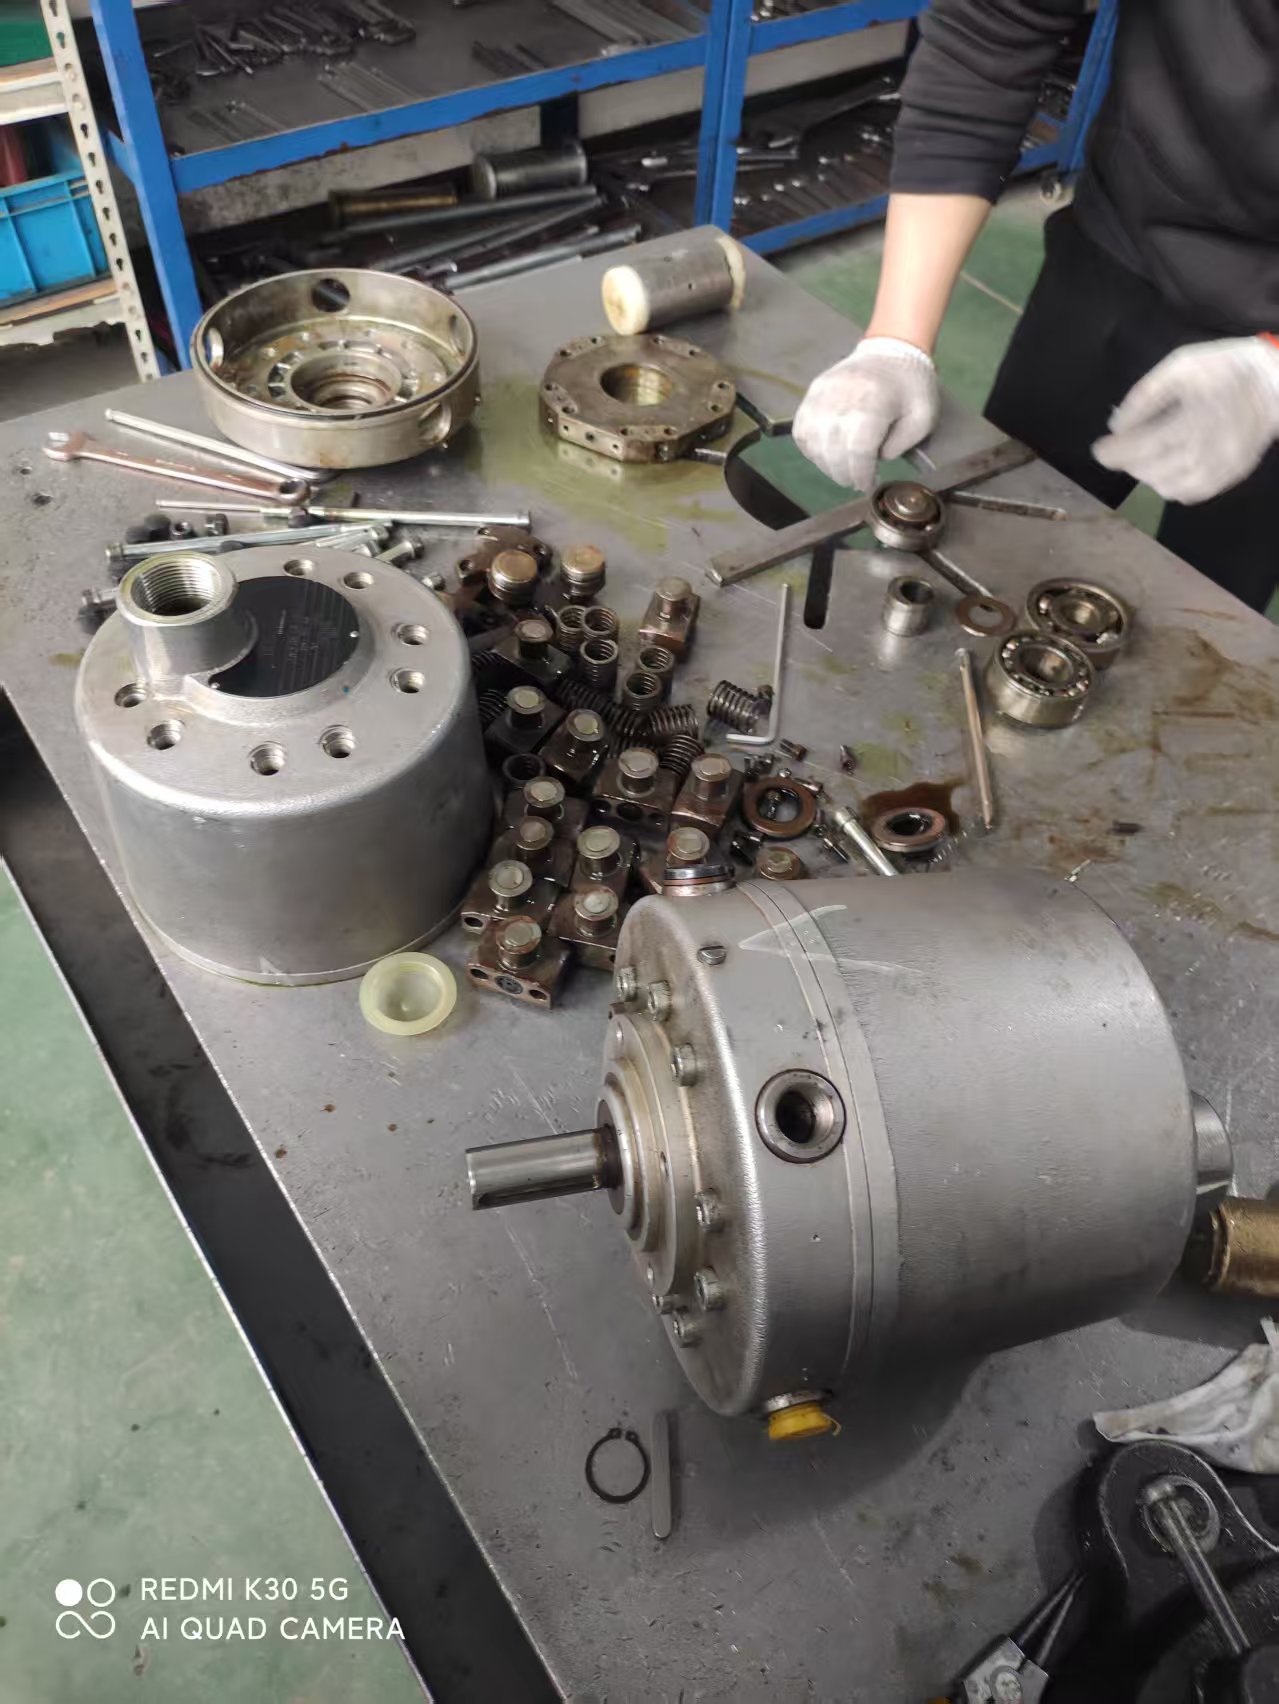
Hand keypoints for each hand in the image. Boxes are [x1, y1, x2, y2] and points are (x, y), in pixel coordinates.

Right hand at [792, 336, 939, 491]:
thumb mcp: (922, 418)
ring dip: (827, 464)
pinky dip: (812, 449)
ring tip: (844, 466)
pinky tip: (828, 452)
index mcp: (873, 402)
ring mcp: (821, 395)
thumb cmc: (910, 386)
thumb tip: (876, 458)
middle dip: (845, 474)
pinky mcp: (810, 395)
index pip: (857, 450)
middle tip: (857, 479)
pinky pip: (801, 432)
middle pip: (833, 452)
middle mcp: (841, 398)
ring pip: (813, 445)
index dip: (861, 475)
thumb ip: (900, 445)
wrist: (890, 351)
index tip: (868, 484)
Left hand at [1093, 336, 1278, 504]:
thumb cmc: (1226, 369)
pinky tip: (1169, 466)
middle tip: (1124, 448)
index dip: (1114, 453)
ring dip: (1147, 475)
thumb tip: (1117, 426)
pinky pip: (1188, 495)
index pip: (1141, 448)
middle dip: (1129, 461)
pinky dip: (1170, 485)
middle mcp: (1205, 452)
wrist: (1276, 386)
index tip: (1099, 450)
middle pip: (1150, 471)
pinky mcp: (1227, 478)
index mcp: (1193, 420)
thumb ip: (1145, 395)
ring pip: (1166, 488)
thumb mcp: (1182, 365)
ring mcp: (1218, 470)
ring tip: (1147, 455)